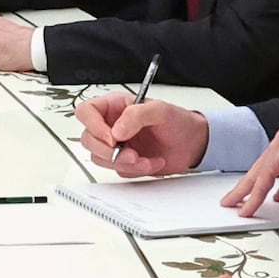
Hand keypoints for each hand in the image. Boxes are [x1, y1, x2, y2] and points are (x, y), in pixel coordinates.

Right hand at [80, 97, 207, 177]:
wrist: (192, 144)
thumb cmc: (178, 122)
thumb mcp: (160, 110)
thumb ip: (137, 115)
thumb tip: (116, 130)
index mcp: (115, 106)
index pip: (87, 112)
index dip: (93, 126)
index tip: (112, 138)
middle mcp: (111, 125)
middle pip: (88, 139)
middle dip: (109, 152)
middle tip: (131, 154)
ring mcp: (116, 145)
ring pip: (100, 158)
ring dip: (124, 163)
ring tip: (145, 159)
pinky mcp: (123, 162)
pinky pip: (117, 170)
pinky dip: (135, 170)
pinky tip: (150, 162)